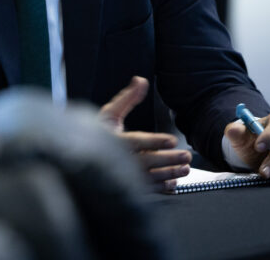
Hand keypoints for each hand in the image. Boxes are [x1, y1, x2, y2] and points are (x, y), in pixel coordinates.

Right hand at [99, 76, 190, 191]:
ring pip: (148, 176)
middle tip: (186, 156)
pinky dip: (161, 187)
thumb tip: (141, 81)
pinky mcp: (126, 186)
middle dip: (168, 159)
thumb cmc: (98, 132)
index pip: (135, 141)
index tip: (172, 140)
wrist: (83, 155)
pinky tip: (174, 183)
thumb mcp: (110, 113)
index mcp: (110, 140)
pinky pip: (146, 189)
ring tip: (185, 168)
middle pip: (145, 161)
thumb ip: (127, 98)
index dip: (154, 141)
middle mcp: (115, 159)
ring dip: (169, 173)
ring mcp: (121, 175)